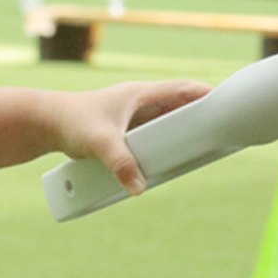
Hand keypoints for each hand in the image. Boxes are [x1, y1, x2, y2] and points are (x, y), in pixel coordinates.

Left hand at [55, 79, 210, 194]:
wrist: (46, 124)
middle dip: (201, 120)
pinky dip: (166, 146)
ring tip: (206, 152)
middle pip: (180, 108)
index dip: (207, 95)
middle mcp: (140, 102)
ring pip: (168, 124)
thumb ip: (120, 163)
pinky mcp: (126, 131)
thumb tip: (139, 188)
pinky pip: (154, 137)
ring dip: (184, 135)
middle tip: (225, 136)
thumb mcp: (99, 142)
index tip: (231, 105)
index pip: (183, 89)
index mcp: (140, 93)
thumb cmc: (71, 122)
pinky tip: (174, 163)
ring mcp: (134, 116)